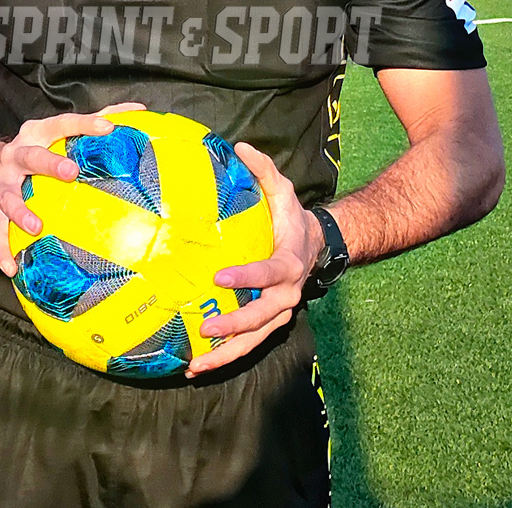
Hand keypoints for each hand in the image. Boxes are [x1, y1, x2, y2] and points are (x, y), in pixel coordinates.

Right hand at [0, 103, 144, 275]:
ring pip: (8, 197)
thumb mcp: (61, 131)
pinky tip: (12, 267)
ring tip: (36, 227)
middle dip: (49, 164)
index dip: (85, 125)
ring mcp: (1, 182)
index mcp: (38, 133)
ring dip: (20, 212)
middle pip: (31, 157)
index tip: (108, 128)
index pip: (63, 124)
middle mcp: (16, 154)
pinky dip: (2, 249)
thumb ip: (99, 119)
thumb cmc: (38, 147)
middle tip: (70, 172)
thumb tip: (138, 109)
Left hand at [188, 142, 324, 376]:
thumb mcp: (283, 190)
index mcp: (289, 263)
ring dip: (226, 353)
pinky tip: (195, 364)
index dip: (247, 277)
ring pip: (255, 339)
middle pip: (262, 316)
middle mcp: (287, 294)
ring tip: (194, 365)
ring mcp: (279, 311)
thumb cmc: (291, 217)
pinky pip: (249, 343)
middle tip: (205, 328)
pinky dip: (224, 356)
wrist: (316, 245)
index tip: (220, 278)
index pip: (269, 272)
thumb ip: (264, 170)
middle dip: (234, 325)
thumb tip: (241, 146)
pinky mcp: (269, 322)